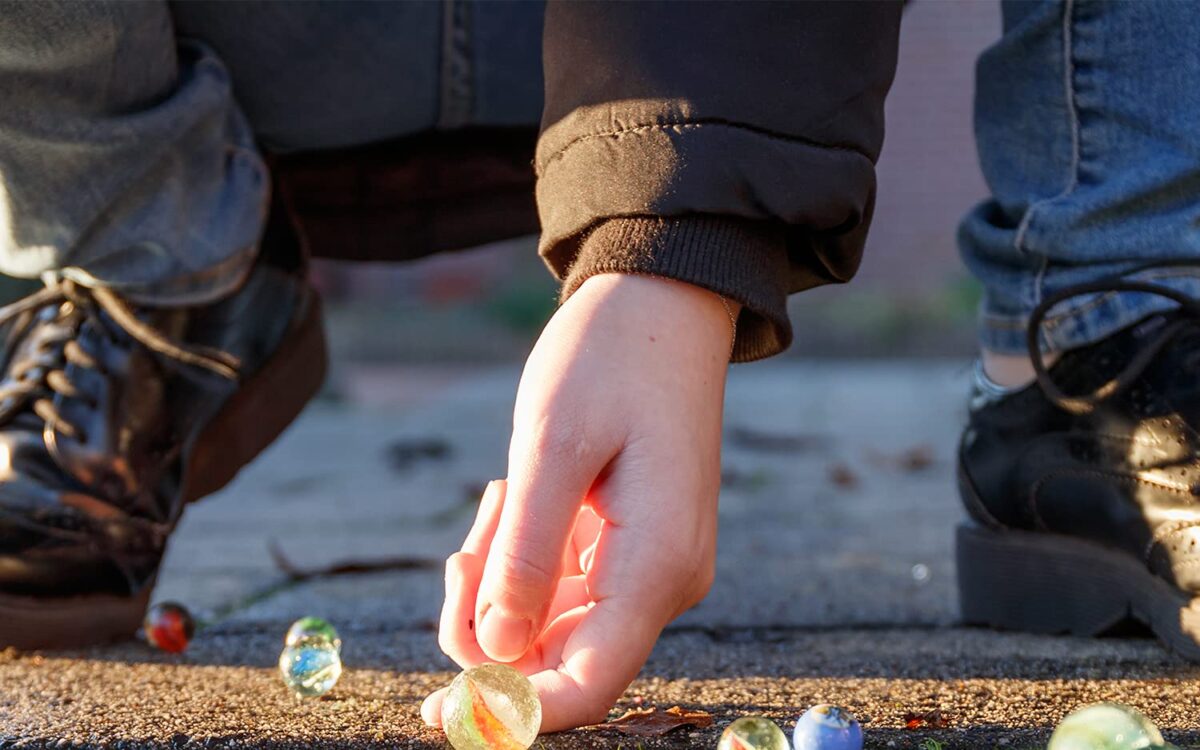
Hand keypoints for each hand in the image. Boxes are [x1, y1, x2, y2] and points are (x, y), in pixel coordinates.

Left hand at [421, 273, 735, 731]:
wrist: (662, 303)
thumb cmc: (611, 359)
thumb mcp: (552, 446)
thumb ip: (524, 556)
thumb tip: (494, 653)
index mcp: (656, 565)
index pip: (587, 685)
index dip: (513, 712)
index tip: (439, 711)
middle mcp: (663, 581)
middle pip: (560, 662)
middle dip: (488, 629)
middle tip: (461, 553)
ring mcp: (650, 568)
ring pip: (553, 627)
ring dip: (500, 585)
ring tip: (495, 501)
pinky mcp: (633, 549)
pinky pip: (562, 589)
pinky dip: (519, 562)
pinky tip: (512, 499)